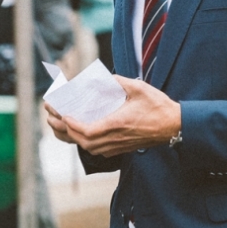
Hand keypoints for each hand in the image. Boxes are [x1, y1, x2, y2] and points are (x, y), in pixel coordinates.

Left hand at [44, 76, 181, 157]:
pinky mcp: (121, 148)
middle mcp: (114, 139)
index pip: (86, 130)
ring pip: (88, 147)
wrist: (174, 127)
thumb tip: (101, 77)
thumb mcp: (139, 88)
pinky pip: (97, 149)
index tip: (62, 114)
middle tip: (52, 118)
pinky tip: (79, 135)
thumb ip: (118, 82)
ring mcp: (117, 146)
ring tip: (61, 126)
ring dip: (72, 138)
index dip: (71, 124)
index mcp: (116, 125)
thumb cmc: (158, 107)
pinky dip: (84, 143)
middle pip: (82, 141)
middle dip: (64, 130)